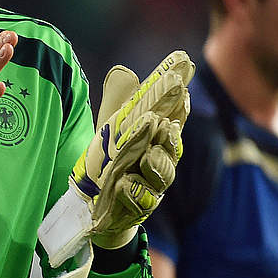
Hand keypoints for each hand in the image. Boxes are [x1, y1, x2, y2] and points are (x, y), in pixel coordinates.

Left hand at [75, 51, 193, 247]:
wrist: (97, 201)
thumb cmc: (110, 159)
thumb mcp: (111, 128)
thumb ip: (119, 102)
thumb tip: (121, 70)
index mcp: (157, 138)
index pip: (172, 119)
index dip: (178, 105)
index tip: (181, 89)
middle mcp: (161, 160)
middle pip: (171, 147)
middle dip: (170, 135)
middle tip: (164, 123)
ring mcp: (152, 185)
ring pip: (162, 174)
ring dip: (156, 163)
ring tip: (147, 155)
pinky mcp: (139, 206)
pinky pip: (140, 200)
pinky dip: (133, 191)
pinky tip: (122, 182)